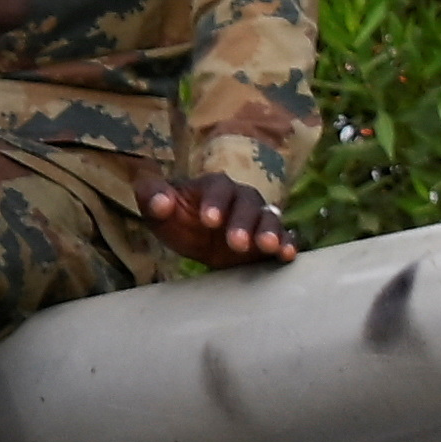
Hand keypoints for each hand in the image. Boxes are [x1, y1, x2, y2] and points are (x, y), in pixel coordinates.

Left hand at [142, 173, 300, 267]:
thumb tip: (160, 202)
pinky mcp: (271, 237)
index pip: (218, 188)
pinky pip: (285, 236)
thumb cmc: (178, 220)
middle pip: (248, 204)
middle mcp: (242, 198)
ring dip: (269, 232)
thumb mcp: (158, 211)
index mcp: (215, 186)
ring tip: (268, 247)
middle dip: (242, 223)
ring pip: (269, 219)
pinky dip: (288, 243)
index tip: (208, 221)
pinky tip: (286, 255)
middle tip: (236, 243)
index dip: (214, 202)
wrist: (199, 239)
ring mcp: (259, 217)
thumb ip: (152, 198)